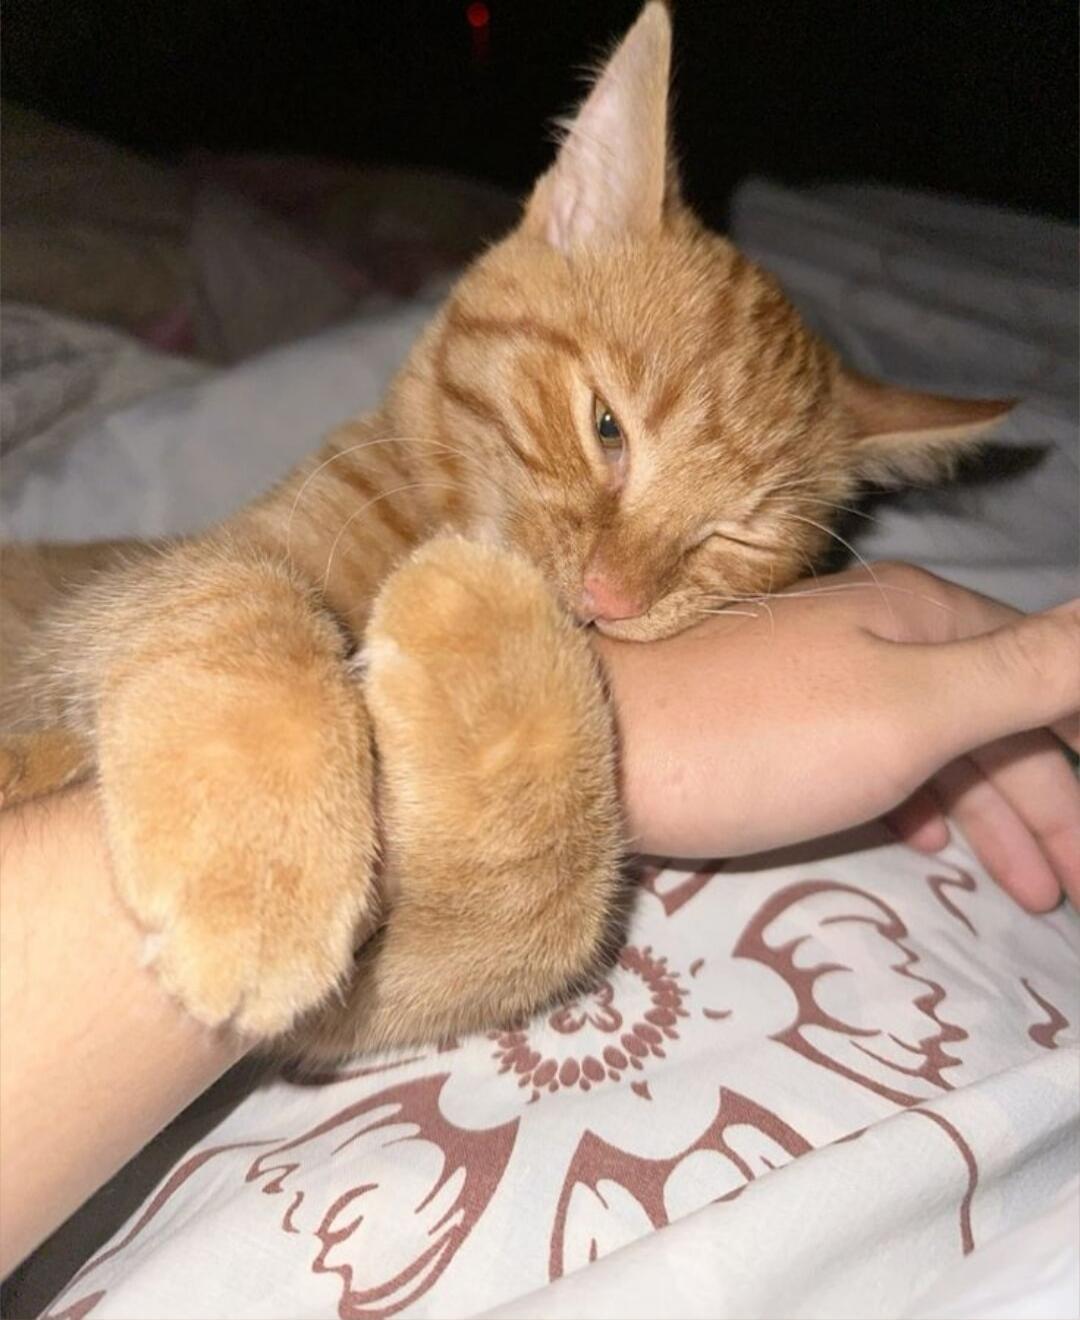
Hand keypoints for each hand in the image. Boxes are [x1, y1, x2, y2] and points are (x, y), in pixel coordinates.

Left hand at [595, 563, 1078, 910]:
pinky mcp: (778, 725)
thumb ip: (1031, 672)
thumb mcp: (916, 707)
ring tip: (1029, 889)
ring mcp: (824, 678)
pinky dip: (920, 799)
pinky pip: (878, 760)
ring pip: (937, 745)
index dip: (1076, 759)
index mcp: (923, 615)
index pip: (1043, 679)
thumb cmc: (759, 737)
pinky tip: (927, 839)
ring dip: (992, 812)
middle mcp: (879, 633)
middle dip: (1046, 802)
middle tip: (1069, 889)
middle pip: (995, 719)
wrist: (592, 756)